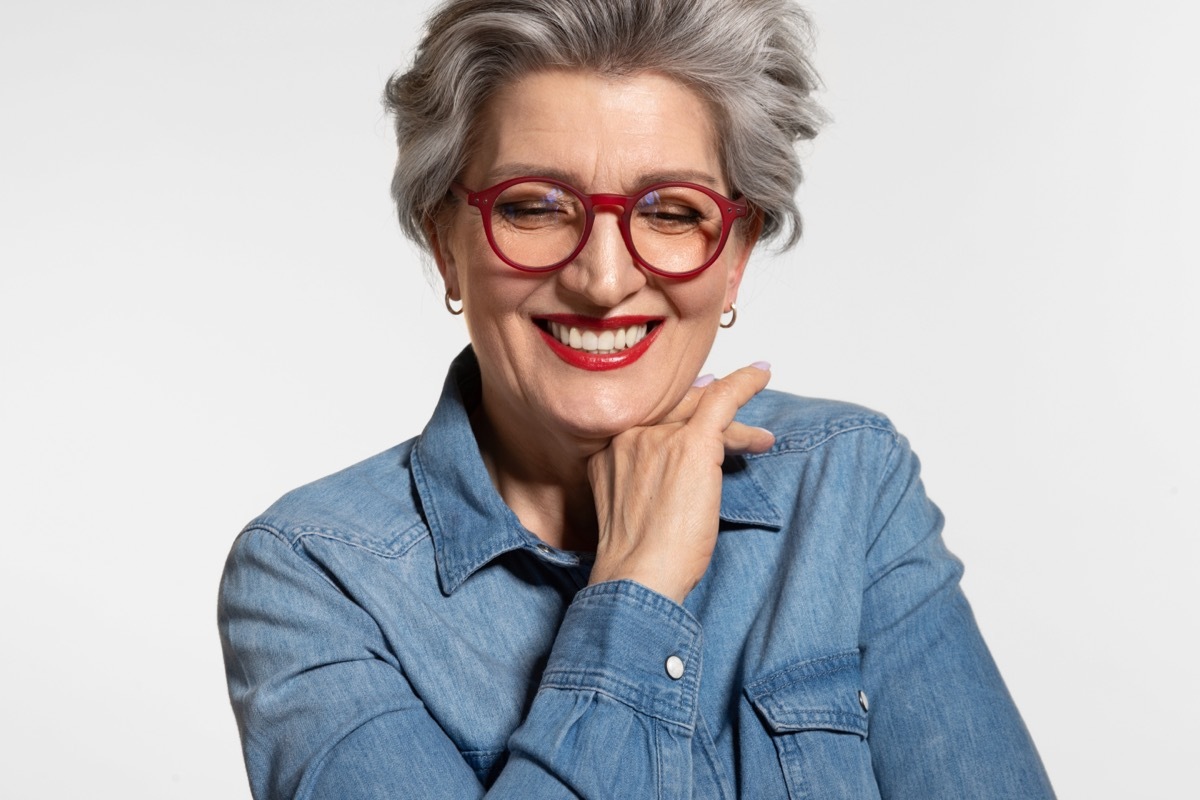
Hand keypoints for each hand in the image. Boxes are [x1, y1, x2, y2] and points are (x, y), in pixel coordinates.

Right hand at [586, 364, 773, 602]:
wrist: (639, 575)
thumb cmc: (639, 559)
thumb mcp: (628, 509)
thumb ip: (640, 481)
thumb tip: (670, 473)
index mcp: (608, 449)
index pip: (650, 418)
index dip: (677, 411)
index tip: (694, 397)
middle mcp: (629, 434)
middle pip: (676, 410)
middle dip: (706, 408)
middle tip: (728, 407)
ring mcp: (659, 437)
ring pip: (704, 411)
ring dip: (735, 423)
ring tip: (761, 439)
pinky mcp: (692, 445)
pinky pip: (723, 400)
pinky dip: (745, 384)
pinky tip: (762, 374)